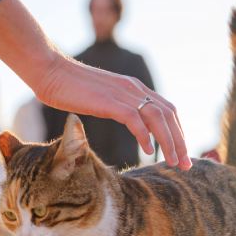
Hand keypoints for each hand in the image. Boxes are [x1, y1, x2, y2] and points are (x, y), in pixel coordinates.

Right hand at [35, 56, 190, 168]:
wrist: (50, 71)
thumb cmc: (69, 87)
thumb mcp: (101, 98)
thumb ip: (117, 106)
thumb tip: (126, 121)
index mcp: (134, 87)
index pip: (167, 109)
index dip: (177, 132)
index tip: (181, 152)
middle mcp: (134, 88)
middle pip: (169, 115)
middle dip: (180, 141)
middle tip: (185, 164)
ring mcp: (123, 94)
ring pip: (158, 118)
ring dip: (169, 142)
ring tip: (173, 162)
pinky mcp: (110, 101)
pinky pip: (136, 120)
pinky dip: (145, 136)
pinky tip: (148, 151)